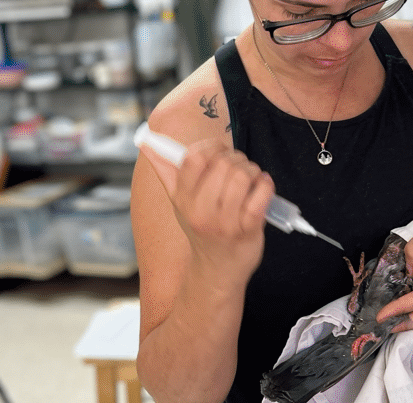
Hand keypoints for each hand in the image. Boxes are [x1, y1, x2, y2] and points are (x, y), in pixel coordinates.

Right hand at [141, 138, 274, 276]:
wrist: (217, 270)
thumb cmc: (201, 229)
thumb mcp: (179, 203)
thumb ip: (165, 171)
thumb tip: (146, 144)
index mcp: (183, 199)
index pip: (194, 158)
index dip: (212, 147)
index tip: (220, 152)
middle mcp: (202, 210)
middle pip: (224, 163)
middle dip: (237, 158)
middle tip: (239, 167)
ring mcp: (226, 221)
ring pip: (244, 175)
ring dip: (253, 171)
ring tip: (251, 179)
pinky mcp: (248, 229)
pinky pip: (261, 193)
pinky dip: (266, 185)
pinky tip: (262, 187)